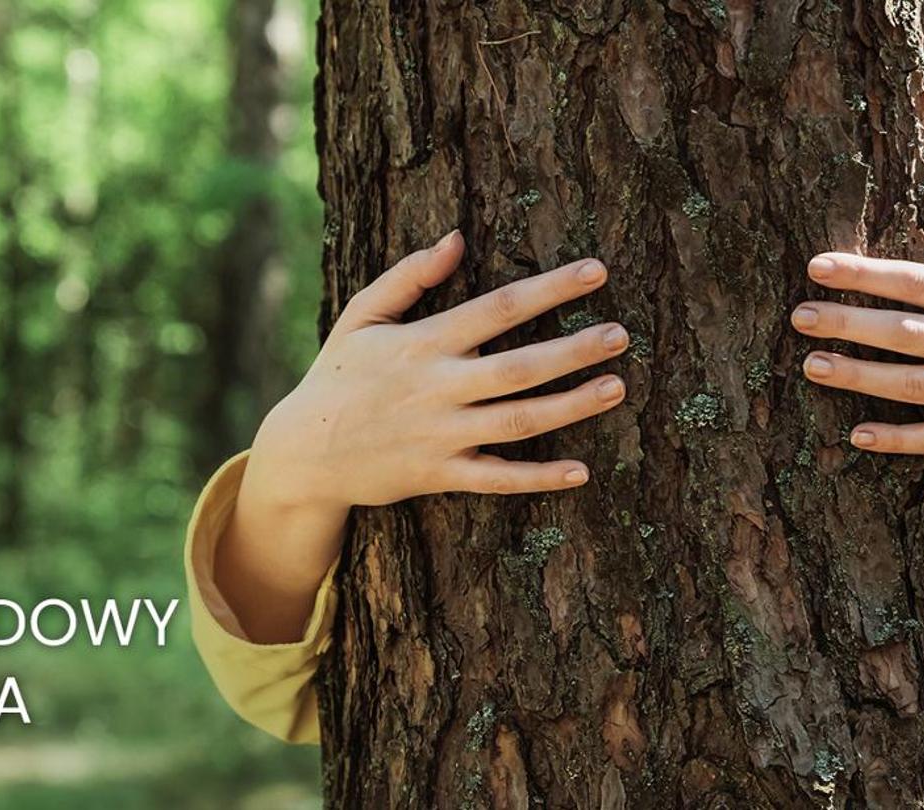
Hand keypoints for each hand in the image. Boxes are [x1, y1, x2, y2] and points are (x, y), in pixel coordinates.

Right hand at [248, 229, 628, 510]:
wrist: (303, 451)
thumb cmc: (337, 375)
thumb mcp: (361, 315)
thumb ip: (409, 276)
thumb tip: (457, 238)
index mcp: (423, 342)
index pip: (498, 308)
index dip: (551, 289)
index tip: (597, 272)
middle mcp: (437, 388)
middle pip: (518, 366)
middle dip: (573, 350)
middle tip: (620, 335)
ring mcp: (440, 435)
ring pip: (517, 421)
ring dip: (570, 406)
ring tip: (616, 388)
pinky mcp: (439, 475)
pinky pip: (496, 479)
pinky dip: (538, 477)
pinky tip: (582, 470)